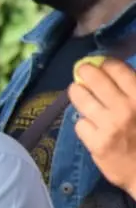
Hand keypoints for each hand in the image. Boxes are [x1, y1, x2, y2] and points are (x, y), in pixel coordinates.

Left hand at [71, 59, 135, 195]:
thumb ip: (135, 91)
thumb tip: (115, 71)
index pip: (117, 69)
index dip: (106, 64)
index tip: (102, 65)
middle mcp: (125, 109)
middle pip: (94, 79)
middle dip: (85, 71)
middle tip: (83, 71)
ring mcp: (109, 126)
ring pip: (80, 98)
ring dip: (77, 92)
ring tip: (77, 90)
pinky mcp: (97, 143)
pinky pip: (80, 124)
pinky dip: (83, 123)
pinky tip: (90, 125)